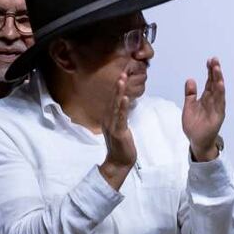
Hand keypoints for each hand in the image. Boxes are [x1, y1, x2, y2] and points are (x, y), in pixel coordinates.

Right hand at [99, 70, 136, 188]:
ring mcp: (112, 125)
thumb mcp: (119, 128)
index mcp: (109, 118)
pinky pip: (120, 117)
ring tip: (122, 79)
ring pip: (116, 105)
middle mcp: (108, 119)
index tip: (122, 74)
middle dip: (118, 85)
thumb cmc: (121, 146)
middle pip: (113, 99)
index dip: (118, 87)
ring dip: (119, 91)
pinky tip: (124, 98)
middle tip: (123, 70)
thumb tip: (123, 105)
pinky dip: (122, 107)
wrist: (119, 162)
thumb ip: (120, 117)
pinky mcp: (118, 132)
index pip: (113, 99)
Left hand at [182, 57, 225, 161]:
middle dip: (215, 71)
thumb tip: (190, 79)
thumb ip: (190, 94)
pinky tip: (220, 84)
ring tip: (217, 68)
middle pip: (215, 83)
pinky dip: (220, 93)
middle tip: (214, 60)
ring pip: (219, 90)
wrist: (197, 141)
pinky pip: (220, 102)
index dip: (210, 71)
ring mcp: (217, 107)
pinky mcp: (218, 114)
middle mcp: (213, 100)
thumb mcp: (189, 106)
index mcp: (206, 97)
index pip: (209, 81)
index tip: (209, 61)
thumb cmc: (194, 125)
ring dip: (218, 79)